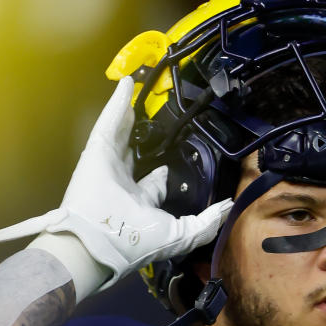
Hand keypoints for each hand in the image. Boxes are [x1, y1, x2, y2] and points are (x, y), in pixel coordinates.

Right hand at [0, 77, 231, 289]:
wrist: (101, 242)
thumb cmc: (138, 240)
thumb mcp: (182, 235)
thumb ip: (207, 222)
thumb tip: (228, 207)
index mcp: (139, 201)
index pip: (153, 180)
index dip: (165, 168)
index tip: (179, 154)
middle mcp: (122, 182)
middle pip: (134, 150)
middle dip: (145, 134)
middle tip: (158, 117)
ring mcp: (108, 163)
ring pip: (121, 131)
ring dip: (130, 113)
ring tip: (141, 92)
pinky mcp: (97, 150)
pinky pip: (109, 121)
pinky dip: (117, 103)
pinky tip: (127, 84)